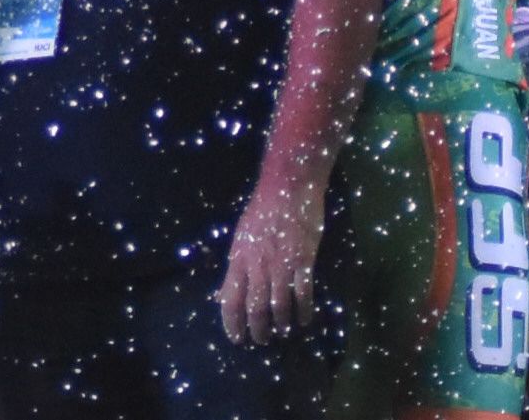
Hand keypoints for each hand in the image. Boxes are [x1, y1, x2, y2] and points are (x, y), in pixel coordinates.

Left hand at [215, 175, 325, 344]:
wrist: (288, 187)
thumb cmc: (262, 210)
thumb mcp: (241, 237)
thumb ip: (236, 266)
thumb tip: (224, 293)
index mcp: (238, 259)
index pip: (230, 300)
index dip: (232, 323)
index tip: (236, 338)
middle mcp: (257, 266)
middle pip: (255, 309)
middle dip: (257, 330)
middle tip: (261, 340)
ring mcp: (281, 264)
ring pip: (279, 305)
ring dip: (281, 324)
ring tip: (282, 332)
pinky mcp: (303, 261)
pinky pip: (303, 293)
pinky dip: (303, 310)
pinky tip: (304, 319)